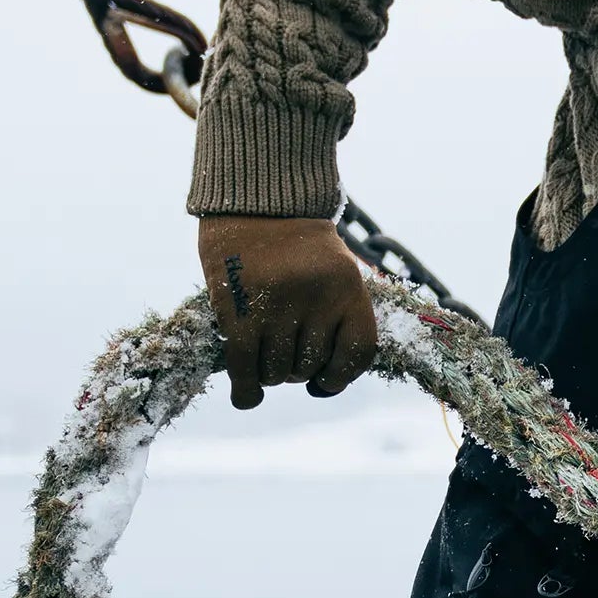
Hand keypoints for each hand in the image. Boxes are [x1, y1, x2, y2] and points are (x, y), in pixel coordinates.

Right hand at [197, 216, 377, 408]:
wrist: (256, 198)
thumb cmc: (298, 244)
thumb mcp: (335, 268)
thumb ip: (338, 315)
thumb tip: (326, 383)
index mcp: (349, 287)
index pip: (359, 352)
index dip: (341, 376)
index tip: (325, 382)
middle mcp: (317, 298)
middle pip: (311, 366)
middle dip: (296, 371)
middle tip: (282, 355)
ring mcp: (277, 304)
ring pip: (278, 370)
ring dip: (270, 375)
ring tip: (263, 359)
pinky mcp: (238, 309)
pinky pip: (245, 365)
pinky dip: (246, 389)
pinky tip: (247, 398)